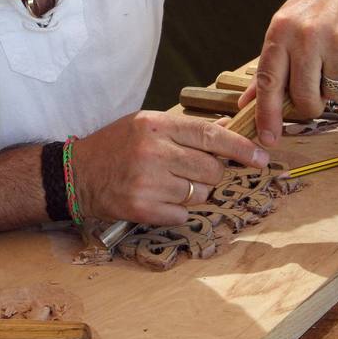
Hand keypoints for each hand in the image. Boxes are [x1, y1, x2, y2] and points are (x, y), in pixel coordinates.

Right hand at [70, 111, 269, 224]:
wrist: (76, 174)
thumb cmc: (114, 146)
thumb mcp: (145, 124)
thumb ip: (185, 129)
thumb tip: (228, 133)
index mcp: (156, 125)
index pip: (212, 136)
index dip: (242, 148)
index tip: (262, 157)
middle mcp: (154, 151)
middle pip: (211, 170)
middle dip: (209, 174)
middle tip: (188, 172)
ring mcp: (148, 182)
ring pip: (200, 194)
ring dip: (191, 193)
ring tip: (166, 184)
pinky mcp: (143, 208)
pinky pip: (183, 214)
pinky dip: (176, 210)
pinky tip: (156, 198)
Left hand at [241, 0, 337, 144]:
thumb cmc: (321, 2)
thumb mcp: (286, 26)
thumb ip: (270, 67)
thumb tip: (248, 102)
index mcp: (280, 32)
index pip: (268, 83)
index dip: (266, 115)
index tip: (267, 138)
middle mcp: (306, 36)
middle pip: (304, 98)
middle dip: (311, 104)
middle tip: (317, 90)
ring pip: (334, 93)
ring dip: (337, 84)